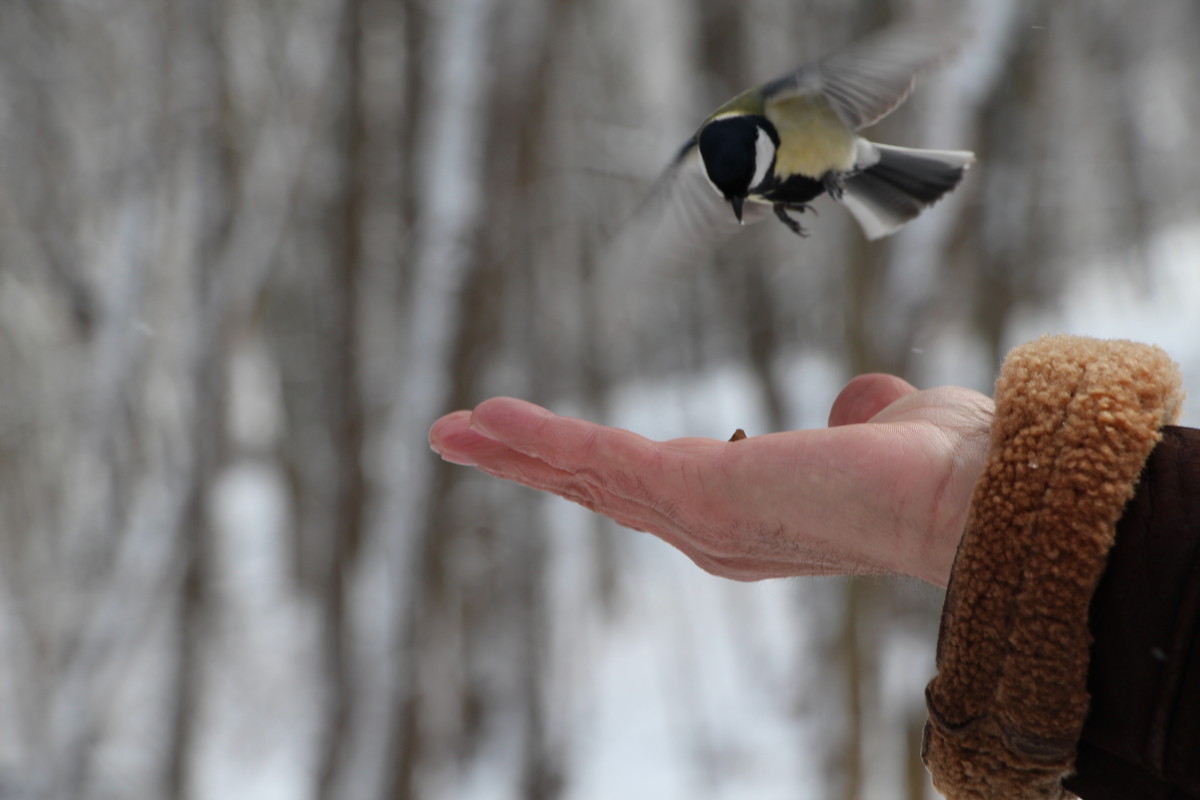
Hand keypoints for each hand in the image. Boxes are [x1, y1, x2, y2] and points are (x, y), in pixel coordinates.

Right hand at [428, 375, 993, 586]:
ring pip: (584, 477)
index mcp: (748, 520)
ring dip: (515, 451)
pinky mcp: (691, 490)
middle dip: (528, 464)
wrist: (970, 495)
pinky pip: (597, 457)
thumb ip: (857, 417)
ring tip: (454, 429)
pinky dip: (538, 437)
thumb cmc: (938, 467)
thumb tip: (857, 403)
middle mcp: (712, 533)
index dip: (593, 469)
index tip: (552, 449)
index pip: (650, 490)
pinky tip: (488, 417)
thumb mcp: (883, 428)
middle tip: (467, 439)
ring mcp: (697, 518)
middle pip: (598, 491)